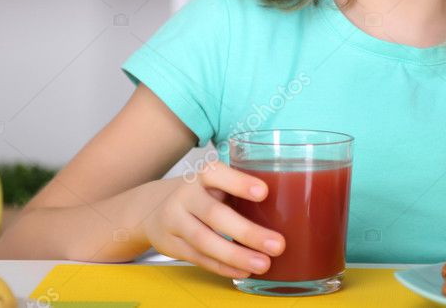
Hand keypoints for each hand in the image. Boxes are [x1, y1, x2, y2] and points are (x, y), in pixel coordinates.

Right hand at [141, 160, 284, 277]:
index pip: (217, 173)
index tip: (264, 192)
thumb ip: (242, 188)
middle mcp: (186, 196)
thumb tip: (293, 204)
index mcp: (203, 175)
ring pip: (205, 240)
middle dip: (247, 232)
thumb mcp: (217, 182)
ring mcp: (176, 221)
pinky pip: (199, 258)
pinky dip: (222, 266)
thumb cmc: (203, 193)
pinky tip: (243, 271)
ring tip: (264, 264)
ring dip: (236, 255)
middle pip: (215, 214)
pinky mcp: (172, 245)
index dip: (239, 182)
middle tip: (278, 244)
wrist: (152, 208)